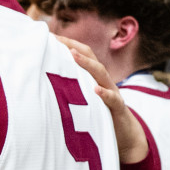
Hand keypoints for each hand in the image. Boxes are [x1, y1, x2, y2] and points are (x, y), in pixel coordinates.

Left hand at [54, 35, 148, 163]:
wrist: (125, 134)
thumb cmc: (100, 115)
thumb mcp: (84, 99)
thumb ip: (71, 88)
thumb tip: (44, 81)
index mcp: (94, 78)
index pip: (82, 54)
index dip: (67, 43)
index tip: (49, 36)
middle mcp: (103, 81)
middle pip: (91, 58)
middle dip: (74, 47)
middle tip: (57, 39)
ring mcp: (112, 92)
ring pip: (101, 73)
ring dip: (87, 63)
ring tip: (72, 55)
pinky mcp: (118, 108)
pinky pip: (113, 99)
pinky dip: (105, 93)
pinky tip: (96, 89)